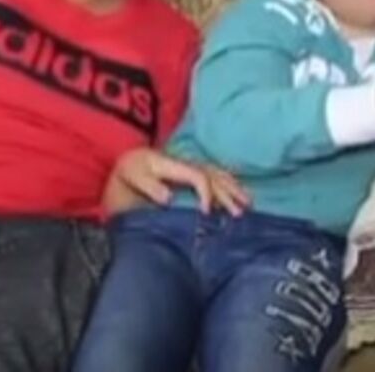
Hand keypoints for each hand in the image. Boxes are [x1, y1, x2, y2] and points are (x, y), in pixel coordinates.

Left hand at [103, 148, 250, 216]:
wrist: (126, 161)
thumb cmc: (127, 173)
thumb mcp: (132, 178)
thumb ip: (150, 187)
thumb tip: (169, 198)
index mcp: (174, 165)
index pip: (198, 177)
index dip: (205, 194)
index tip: (206, 214)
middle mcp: (188, 164)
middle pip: (214, 176)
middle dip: (228, 194)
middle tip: (239, 213)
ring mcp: (192, 167)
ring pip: (219, 175)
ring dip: (234, 189)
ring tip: (248, 203)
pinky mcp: (193, 171)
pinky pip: (217, 175)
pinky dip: (231, 182)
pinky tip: (239, 190)